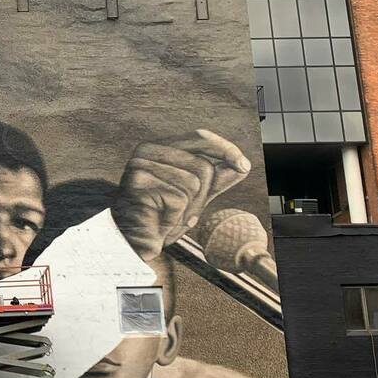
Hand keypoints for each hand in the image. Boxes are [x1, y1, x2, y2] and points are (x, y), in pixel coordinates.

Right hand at [112, 129, 251, 259]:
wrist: (134, 241)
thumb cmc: (162, 216)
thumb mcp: (195, 195)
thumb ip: (216, 179)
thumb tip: (243, 165)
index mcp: (159, 146)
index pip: (200, 136)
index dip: (225, 149)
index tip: (243, 166)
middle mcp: (146, 150)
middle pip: (202, 165)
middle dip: (204, 194)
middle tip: (188, 212)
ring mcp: (140, 165)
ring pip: (193, 183)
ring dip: (189, 208)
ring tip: (171, 216)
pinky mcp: (139, 184)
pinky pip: (179, 199)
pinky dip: (176, 216)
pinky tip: (161, 221)